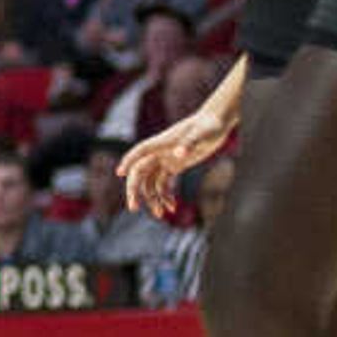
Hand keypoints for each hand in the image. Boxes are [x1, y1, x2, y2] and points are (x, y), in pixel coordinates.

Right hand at [116, 108, 232, 219]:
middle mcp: (159, 152)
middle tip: (133, 208)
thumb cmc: (207, 126)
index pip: (139, 152)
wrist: (216, 123)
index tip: (120, 173)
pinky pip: (164, 183)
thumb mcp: (200, 134)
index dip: (128, 161)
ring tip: (161, 214)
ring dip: (152, 197)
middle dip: (135, 190)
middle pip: (140, 172)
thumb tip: (179, 154)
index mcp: (161, 143)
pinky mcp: (175, 165)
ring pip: (151, 181)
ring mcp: (166, 159)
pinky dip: (166, 195)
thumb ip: (189, 144)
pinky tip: (172, 207)